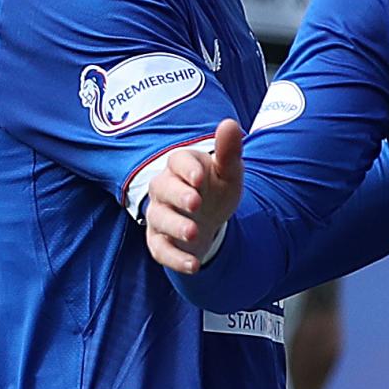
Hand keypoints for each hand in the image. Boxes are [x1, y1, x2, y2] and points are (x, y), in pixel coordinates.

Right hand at [145, 120, 244, 272]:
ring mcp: (160, 215)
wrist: (209, 219)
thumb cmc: (216, 189)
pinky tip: (194, 265)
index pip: (177, 161)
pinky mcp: (159, 240)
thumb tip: (229, 124)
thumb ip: (229, 151)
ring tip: (193, 233)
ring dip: (175, 227)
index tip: (200, 177)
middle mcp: (165, 189)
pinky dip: (175, 258)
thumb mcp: (228, 172)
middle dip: (178, 196)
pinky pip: (160, 250)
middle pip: (162, 188)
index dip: (187, 169)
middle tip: (195, 203)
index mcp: (182, 166)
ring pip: (159, 219)